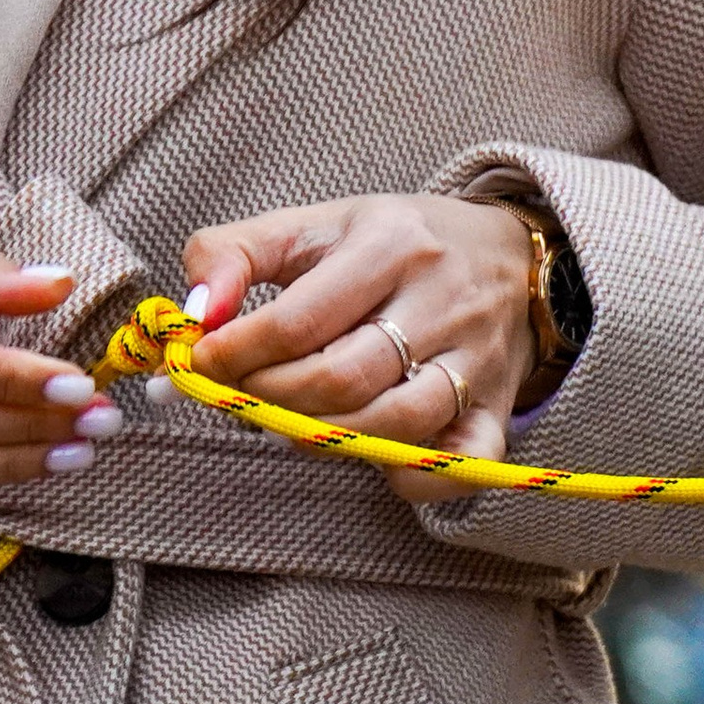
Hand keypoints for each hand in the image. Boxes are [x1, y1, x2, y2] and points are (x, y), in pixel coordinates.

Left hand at [179, 197, 537, 503]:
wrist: (507, 256)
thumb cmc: (389, 244)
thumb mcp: (310, 226)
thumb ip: (233, 254)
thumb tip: (196, 312)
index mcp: (388, 245)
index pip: (300, 319)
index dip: (238, 352)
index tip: (203, 363)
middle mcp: (440, 300)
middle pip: (342, 377)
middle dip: (272, 398)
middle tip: (241, 397)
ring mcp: (477, 359)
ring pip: (396, 423)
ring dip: (325, 439)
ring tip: (289, 424)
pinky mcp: (500, 407)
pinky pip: (464, 463)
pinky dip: (413, 477)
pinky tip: (372, 459)